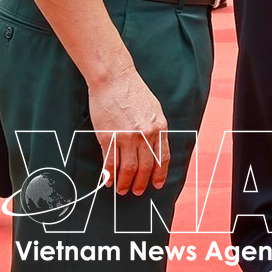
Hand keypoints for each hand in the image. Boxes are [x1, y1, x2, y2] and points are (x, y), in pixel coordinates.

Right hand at [88, 65, 169, 195]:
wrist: (115, 79)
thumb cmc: (134, 92)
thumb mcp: (154, 109)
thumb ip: (156, 128)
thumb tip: (155, 147)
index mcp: (160, 127)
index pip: (162, 157)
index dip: (160, 173)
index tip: (157, 184)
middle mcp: (145, 134)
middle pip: (146, 166)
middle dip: (142, 182)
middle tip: (138, 192)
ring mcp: (126, 137)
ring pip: (129, 168)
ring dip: (126, 182)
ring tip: (123, 190)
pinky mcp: (109, 137)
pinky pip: (110, 162)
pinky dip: (110, 175)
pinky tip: (108, 181)